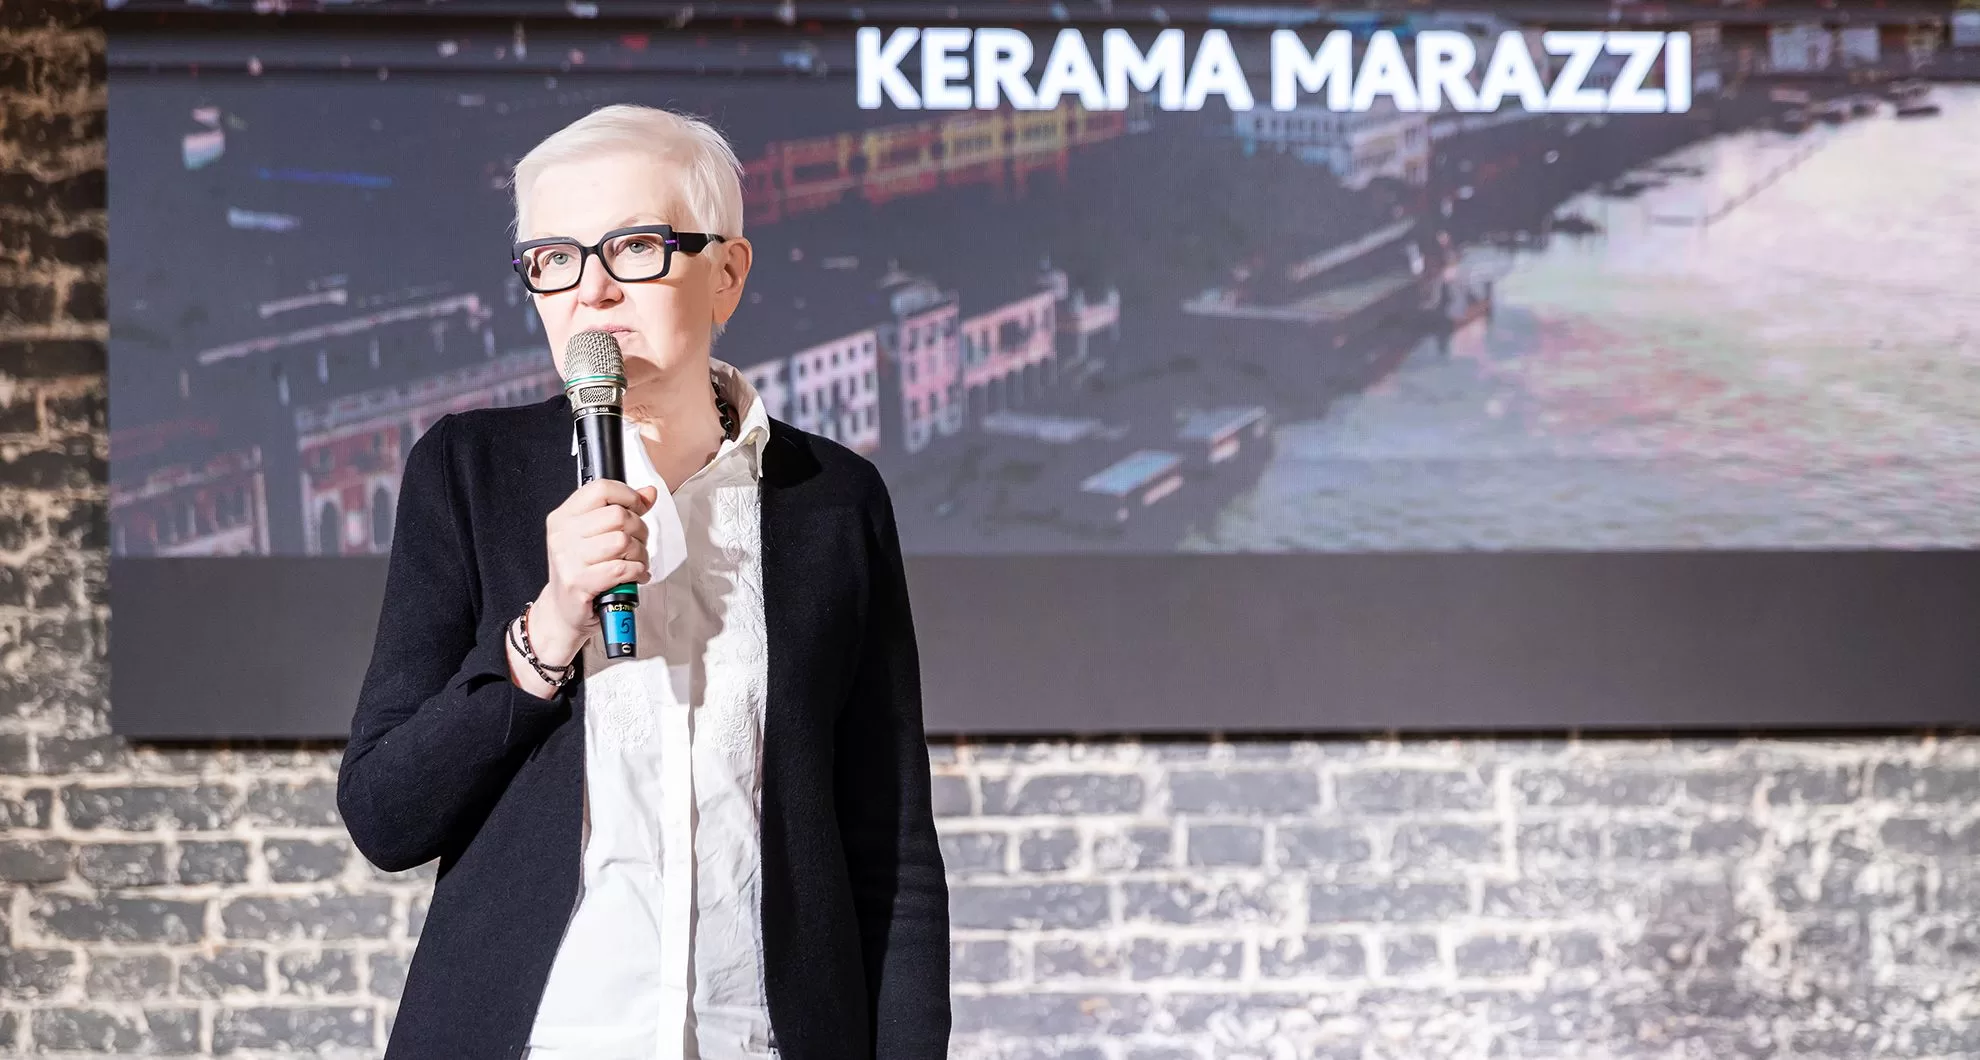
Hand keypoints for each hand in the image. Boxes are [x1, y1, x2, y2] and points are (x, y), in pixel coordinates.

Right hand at [529, 480, 659, 666]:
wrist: (562, 611)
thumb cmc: (581, 572)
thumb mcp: (594, 535)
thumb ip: (622, 510)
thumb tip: (648, 493)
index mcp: (564, 517)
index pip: (602, 489)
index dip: (629, 496)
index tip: (639, 508)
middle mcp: (562, 535)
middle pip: (618, 515)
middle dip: (639, 530)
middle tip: (638, 543)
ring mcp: (569, 559)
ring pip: (622, 541)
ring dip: (640, 554)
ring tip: (636, 562)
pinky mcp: (579, 583)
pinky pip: (621, 568)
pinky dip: (637, 571)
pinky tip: (634, 575)